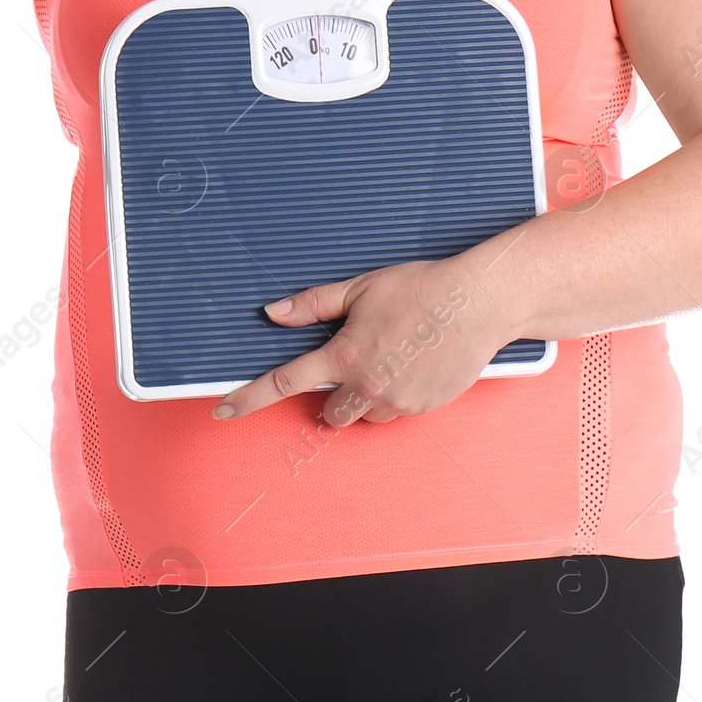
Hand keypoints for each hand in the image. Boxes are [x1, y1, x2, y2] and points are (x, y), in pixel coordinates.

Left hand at [212, 255, 512, 426]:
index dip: (248, 398)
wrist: (478, 302)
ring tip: (391, 358)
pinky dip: (397, 396)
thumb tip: (274, 313)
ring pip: (365, 415)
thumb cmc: (421, 288)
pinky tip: (413, 364)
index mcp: (345, 355)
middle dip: (333, 396)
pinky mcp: (423, 408)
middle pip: (329, 413)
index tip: (223, 409)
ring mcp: (397, 401)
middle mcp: (367, 386)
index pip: (284, 382)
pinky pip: (398, 412)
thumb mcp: (361, 287)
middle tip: (353, 366)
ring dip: (366, 397)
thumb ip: (314, 304)